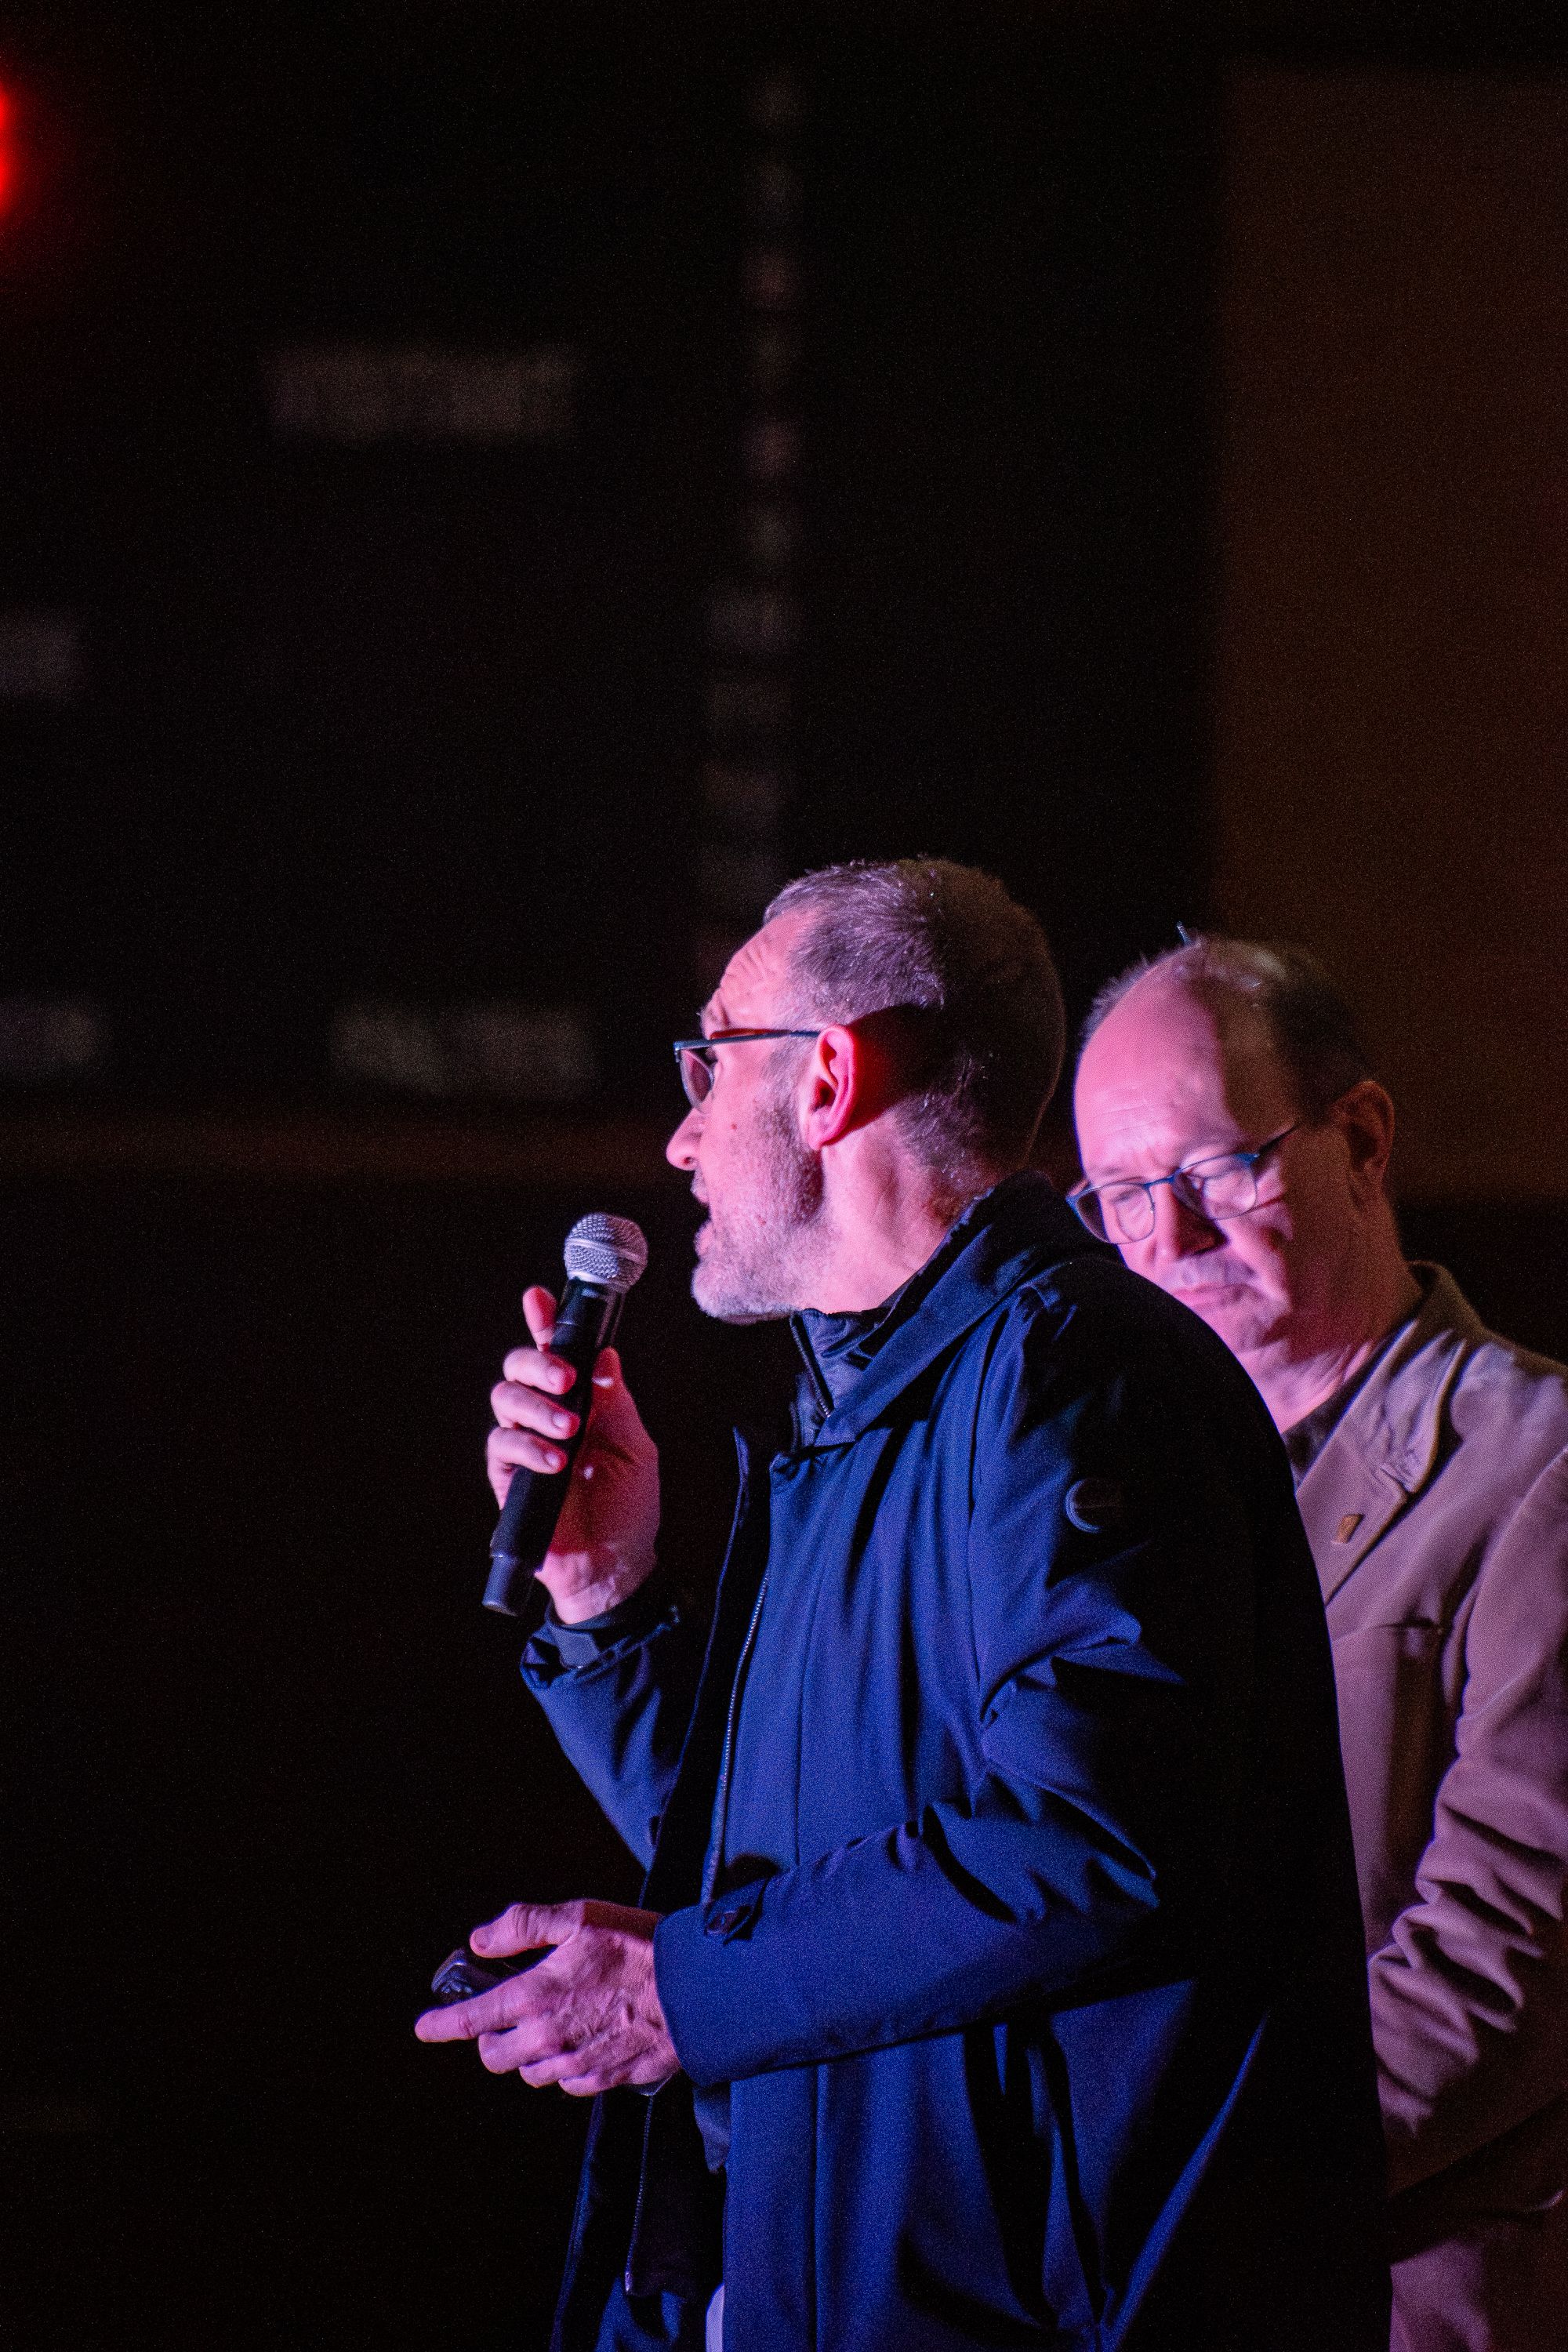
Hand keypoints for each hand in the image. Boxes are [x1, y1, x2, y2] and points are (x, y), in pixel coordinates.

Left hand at [414, 1899, 678, 2095]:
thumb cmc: (638, 1947)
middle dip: (490, 2039)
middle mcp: (548, 2038)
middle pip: (495, 2056)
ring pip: (530, 2072)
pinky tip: (582, 2038)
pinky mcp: (602, 2079)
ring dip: (529, 2051)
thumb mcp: (578, 1917)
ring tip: (551, 2022)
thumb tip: (481, 1939)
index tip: (425, 2027)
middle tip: (506, 2014)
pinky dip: (564, 2064)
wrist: (694, 1991)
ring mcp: (574, 2063)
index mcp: (535, 1997)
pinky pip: (567, 2081)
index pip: (472, 2020)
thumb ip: (524, 1926)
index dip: (442, 2025)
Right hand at [486, 1287, 659, 1621]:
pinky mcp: (507, 1475)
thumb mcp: (635, 1446)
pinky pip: (501, 1444)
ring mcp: (524, 1443)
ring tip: (569, 1430)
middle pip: (519, 1365)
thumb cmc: (628, 1508)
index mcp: (581, 1401)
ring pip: (505, 1397)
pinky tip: (555, 1461)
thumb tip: (605, 1354)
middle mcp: (547, 1415)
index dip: (544, 1322)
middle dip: (538, 1359)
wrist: (613, 1565)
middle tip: (567, 1377)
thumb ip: (617, 1401)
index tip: (539, 1296)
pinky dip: (529, 1446)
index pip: (558, 1352)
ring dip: (538, 1407)